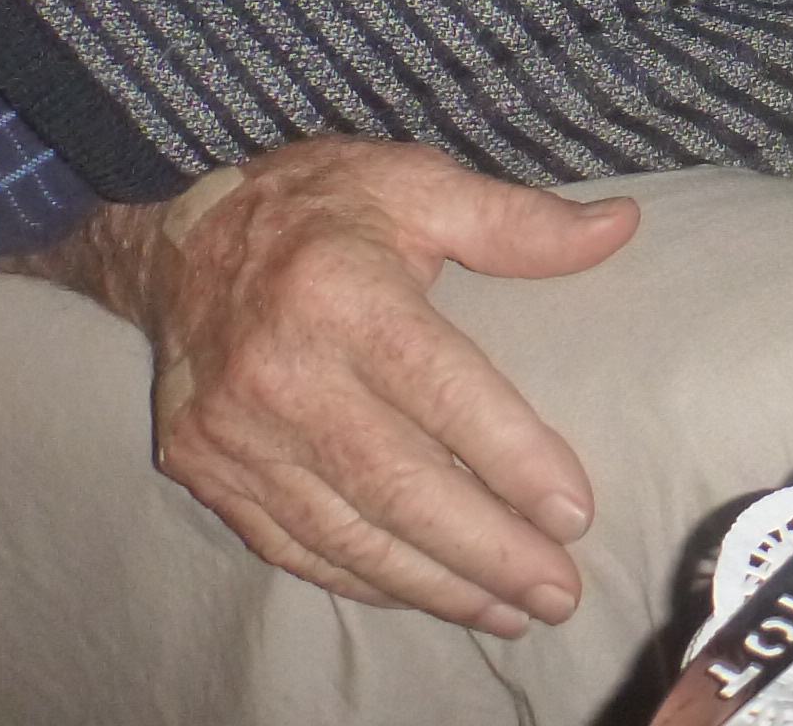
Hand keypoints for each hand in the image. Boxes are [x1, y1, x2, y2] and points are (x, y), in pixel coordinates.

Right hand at [42, 138, 641, 631]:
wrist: (174, 235)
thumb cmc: (315, 205)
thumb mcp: (416, 182)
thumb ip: (516, 220)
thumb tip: (618, 227)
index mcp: (339, 293)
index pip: (442, 392)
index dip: (512, 458)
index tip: (575, 513)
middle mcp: (280, 372)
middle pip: (398, 484)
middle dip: (488, 550)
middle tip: (561, 592)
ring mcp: (234, 431)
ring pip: (347, 532)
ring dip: (436, 583)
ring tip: (512, 610)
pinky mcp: (205, 468)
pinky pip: (294, 544)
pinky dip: (364, 578)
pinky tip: (424, 592)